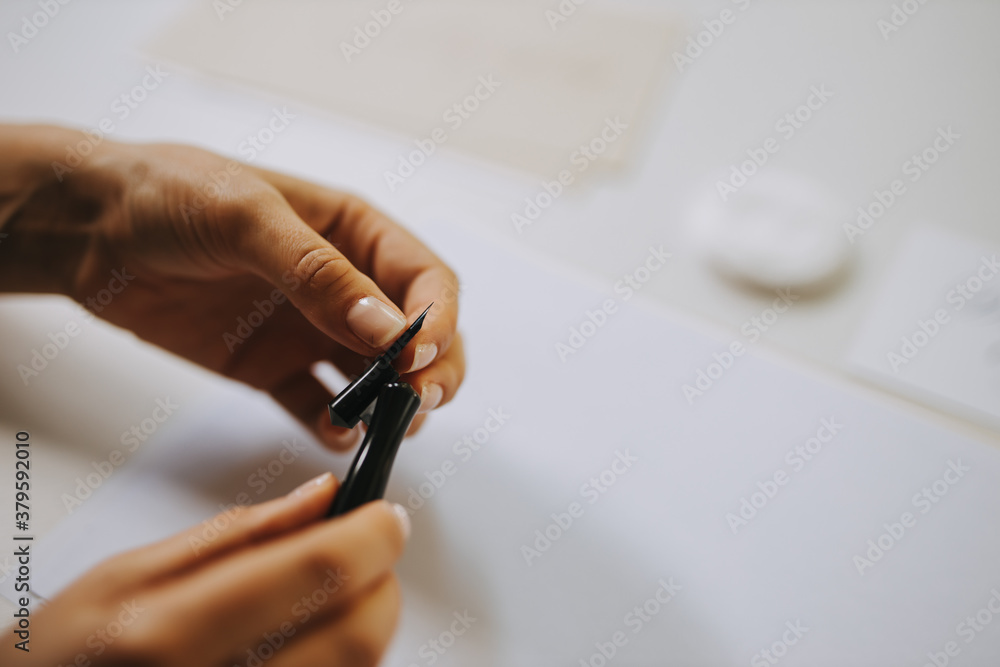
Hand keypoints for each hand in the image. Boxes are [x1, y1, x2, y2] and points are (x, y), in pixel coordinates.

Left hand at [0, 125, 465, 448]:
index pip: (426, 281)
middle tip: (420, 401)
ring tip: (384, 427)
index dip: (437, 320)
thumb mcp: (246, 218)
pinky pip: (318, 404)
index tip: (419, 356)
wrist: (88, 229)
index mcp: (354, 232)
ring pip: (378, 377)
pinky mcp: (272, 366)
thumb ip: (319, 273)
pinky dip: (335, 425)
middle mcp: (343, 283)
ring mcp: (309, 328)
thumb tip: (389, 329)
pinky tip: (332, 434)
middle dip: (431, 370)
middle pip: (418, 336)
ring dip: (392, 405)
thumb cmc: (167, 194)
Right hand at [0, 474, 409, 666]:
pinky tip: (308, 640)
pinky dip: (342, 660)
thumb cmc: (62, 659)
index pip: (317, 572)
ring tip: (323, 597)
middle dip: (381, 583)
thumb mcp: (128, 574)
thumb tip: (322, 496)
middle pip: (360, 636)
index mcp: (167, 634)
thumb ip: (237, 534)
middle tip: (365, 553)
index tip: (385, 514)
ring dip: (364, 623)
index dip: (372, 534)